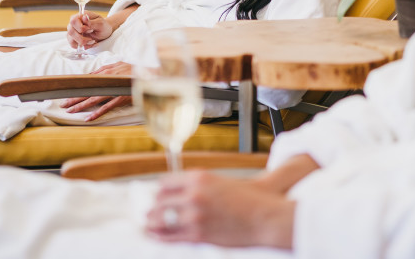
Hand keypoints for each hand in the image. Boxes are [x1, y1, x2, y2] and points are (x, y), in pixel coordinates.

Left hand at [59, 62, 133, 120]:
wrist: (148, 73)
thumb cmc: (133, 69)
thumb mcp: (117, 64)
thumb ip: (104, 69)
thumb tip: (91, 75)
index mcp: (106, 72)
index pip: (87, 81)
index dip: (76, 87)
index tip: (66, 92)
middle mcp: (107, 81)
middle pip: (87, 91)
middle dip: (74, 98)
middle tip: (62, 104)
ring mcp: (113, 90)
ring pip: (93, 99)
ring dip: (81, 106)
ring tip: (70, 111)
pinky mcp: (120, 98)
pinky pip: (106, 107)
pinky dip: (97, 113)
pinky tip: (88, 118)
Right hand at [66, 11, 112, 48]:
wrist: (105, 32)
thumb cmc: (103, 26)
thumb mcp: (101, 23)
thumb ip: (91, 22)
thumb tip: (84, 17)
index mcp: (80, 16)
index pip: (73, 21)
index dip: (81, 27)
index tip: (90, 30)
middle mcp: (74, 24)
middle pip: (71, 31)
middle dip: (82, 38)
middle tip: (92, 38)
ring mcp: (73, 32)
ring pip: (71, 40)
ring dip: (83, 43)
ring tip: (92, 41)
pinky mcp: (74, 39)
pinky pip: (73, 45)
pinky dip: (83, 46)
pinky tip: (90, 44)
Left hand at [146, 171, 294, 248]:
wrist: (265, 217)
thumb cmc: (248, 199)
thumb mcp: (220, 182)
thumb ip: (198, 185)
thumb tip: (177, 192)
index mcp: (198, 177)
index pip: (165, 183)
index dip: (160, 192)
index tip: (158, 197)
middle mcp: (193, 194)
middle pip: (159, 201)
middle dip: (154, 208)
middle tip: (150, 213)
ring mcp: (194, 216)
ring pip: (160, 219)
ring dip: (152, 222)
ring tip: (149, 225)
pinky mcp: (197, 235)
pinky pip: (170, 236)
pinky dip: (160, 236)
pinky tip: (156, 235)